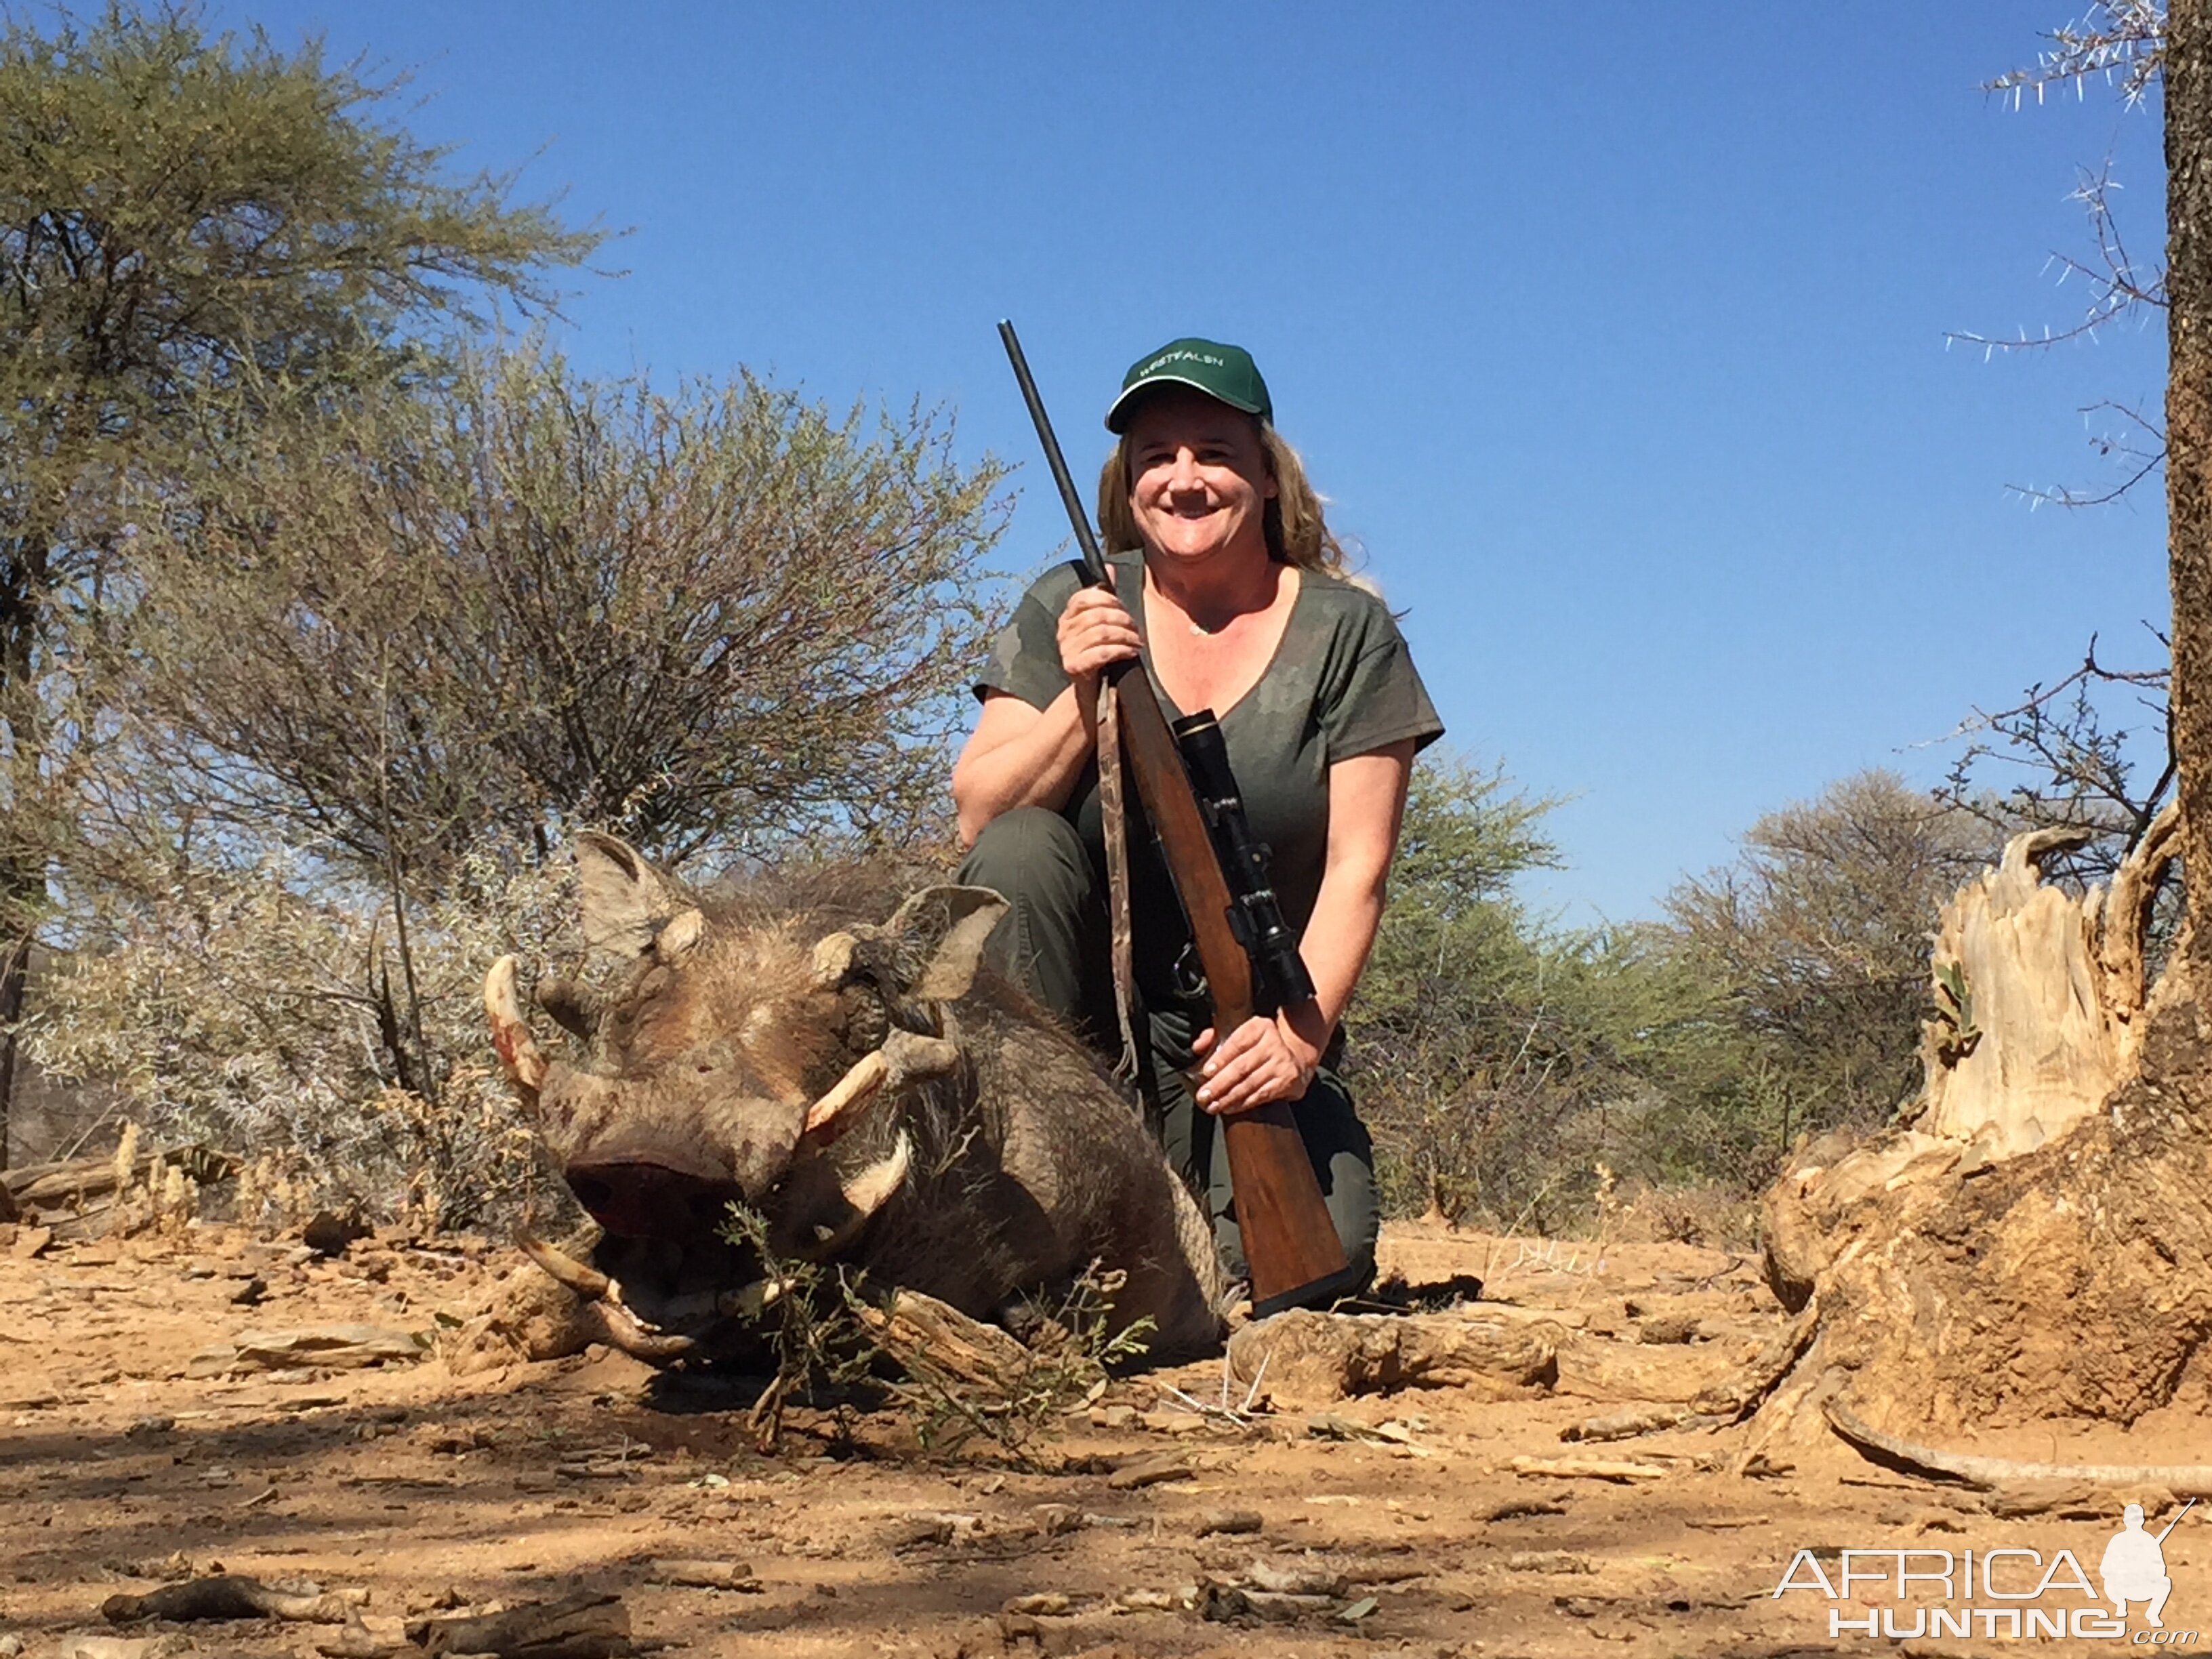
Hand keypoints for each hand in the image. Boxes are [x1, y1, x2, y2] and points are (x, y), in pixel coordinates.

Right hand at [1056, 582, 1140, 690]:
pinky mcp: (1073, 667)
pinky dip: (1120, 650)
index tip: (1123, 608)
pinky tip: (1130, 652)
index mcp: (1067, 617)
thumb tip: (1110, 567)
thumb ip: (1104, 597)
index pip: (1084, 597)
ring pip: (1101, 633)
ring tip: (1136, 642)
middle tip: (1135, 629)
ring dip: (1125, 636)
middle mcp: (1063, 631)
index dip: (1108, 599)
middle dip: (1122, 620)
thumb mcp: (1099, 624)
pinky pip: (1101, 653)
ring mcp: (1066, 649)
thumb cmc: (1096, 653)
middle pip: (1097, 615)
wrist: (1090, 692)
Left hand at [1191, 1011, 1323, 1114]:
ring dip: (1229, 1097)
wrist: (1296, 1056)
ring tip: (1212, 1105)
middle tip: (1204, 1095)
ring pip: (1251, 1083)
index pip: (1237, 1043)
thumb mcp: (1241, 1033)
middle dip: (1220, 1083)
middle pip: (1242, 1066)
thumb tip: (1197, 1047)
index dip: (1221, 1058)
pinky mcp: (1288, 1081)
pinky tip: (1230, 1107)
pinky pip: (1262, 1094)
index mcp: (1259, 1027)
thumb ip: (1215, 1037)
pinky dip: (1244, 1103)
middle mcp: (1274, 1043)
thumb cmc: (1259, 1046)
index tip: (1206, 1072)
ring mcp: (1283, 1063)